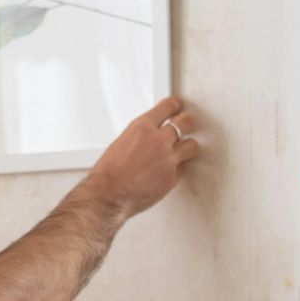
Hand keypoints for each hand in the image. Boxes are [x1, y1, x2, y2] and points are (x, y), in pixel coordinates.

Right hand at [85, 95, 200, 216]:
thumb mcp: (123, 141)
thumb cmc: (109, 172)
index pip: (168, 106)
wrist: (108, 194)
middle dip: (186, 123)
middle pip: (185, 122)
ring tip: (183, 150)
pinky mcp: (172, 177)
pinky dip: (177, 169)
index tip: (178, 106)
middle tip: (186, 124)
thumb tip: (152, 135)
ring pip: (191, 145)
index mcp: (142, 127)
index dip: (176, 105)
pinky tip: (168, 171)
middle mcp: (158, 140)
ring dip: (188, 147)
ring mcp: (168, 159)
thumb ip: (142, 136)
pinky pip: (183, 168)